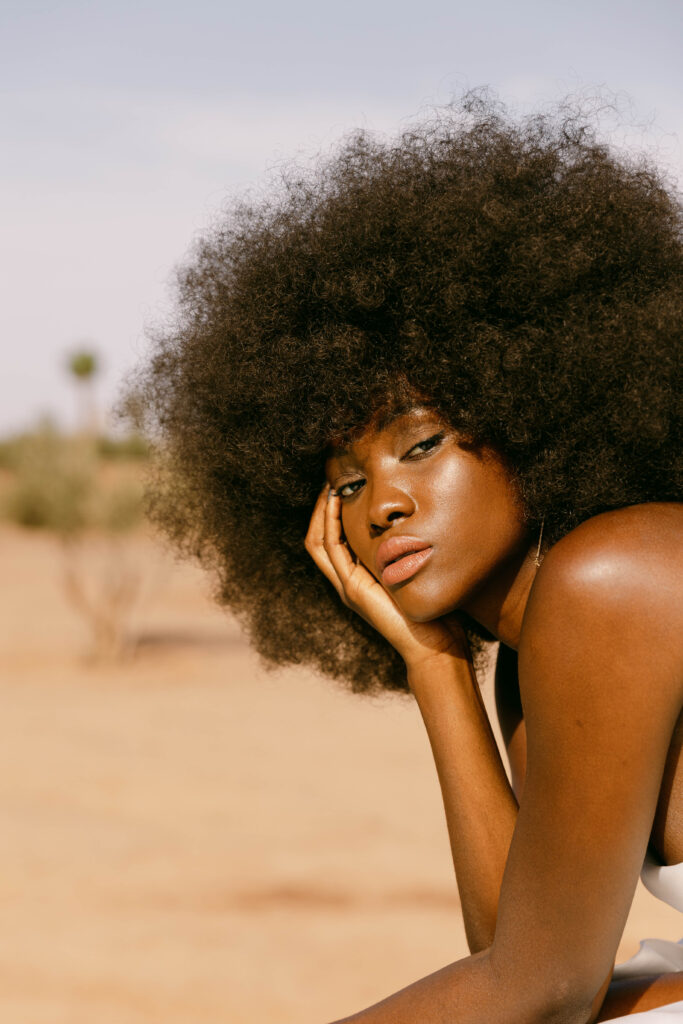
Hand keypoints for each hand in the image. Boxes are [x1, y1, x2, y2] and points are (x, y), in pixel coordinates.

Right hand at [305, 485, 468, 668]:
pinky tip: (339, 502)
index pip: (333, 540)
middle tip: (332, 479)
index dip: (332, 513)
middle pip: (318, 538)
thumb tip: (424, 524)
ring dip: (322, 511)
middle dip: (322, 508)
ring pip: (319, 541)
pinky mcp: (353, 589)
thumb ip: (409, 554)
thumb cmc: (433, 613)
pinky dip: (331, 523)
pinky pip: (333, 549)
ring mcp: (347, 586)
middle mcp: (347, 582)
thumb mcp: (416, 574)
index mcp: (359, 579)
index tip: (344, 486)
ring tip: (331, 485)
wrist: (435, 646)